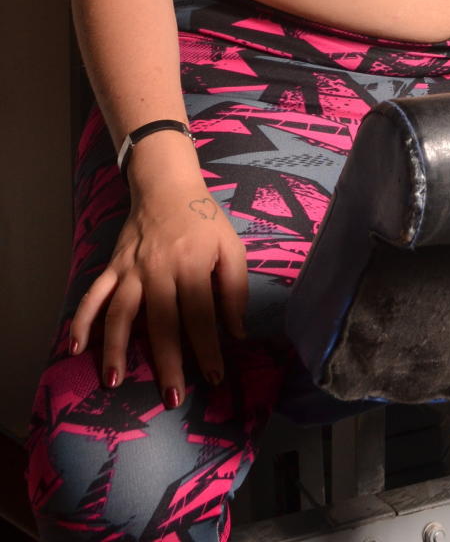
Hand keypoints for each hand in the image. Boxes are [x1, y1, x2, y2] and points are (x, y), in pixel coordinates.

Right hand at [69, 172, 247, 407]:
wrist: (167, 185)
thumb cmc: (204, 220)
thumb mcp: (231, 246)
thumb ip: (235, 289)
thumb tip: (237, 332)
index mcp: (191, 265)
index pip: (201, 315)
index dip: (207, 349)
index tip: (214, 377)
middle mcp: (158, 269)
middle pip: (161, 323)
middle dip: (167, 363)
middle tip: (172, 398)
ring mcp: (131, 268)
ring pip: (121, 314)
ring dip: (115, 349)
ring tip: (114, 383)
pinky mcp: (113, 266)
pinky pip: (94, 295)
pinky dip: (82, 320)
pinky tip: (76, 348)